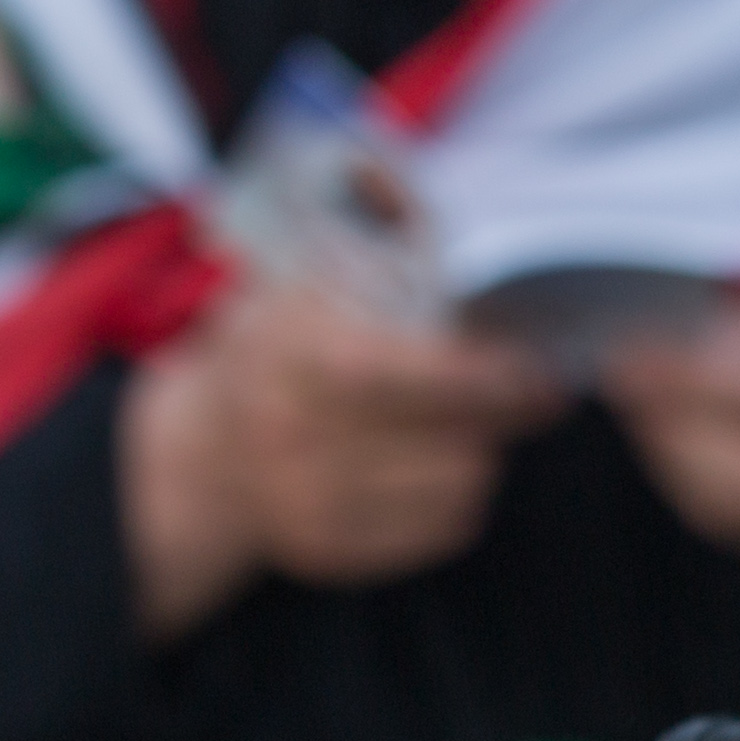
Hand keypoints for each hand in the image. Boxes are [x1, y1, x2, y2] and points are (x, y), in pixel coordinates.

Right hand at [121, 278, 567, 637]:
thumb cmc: (273, 353)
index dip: (483, 377)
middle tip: (537, 392)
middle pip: (446, 441)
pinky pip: (439, 532)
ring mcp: (306, 503)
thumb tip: (398, 186)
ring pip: (456, 489)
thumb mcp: (295, 285)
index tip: (533, 367)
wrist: (202, 456)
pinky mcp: (328, 554)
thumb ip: (360, 250)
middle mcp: (292, 437)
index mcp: (290, 358)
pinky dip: (461, 498)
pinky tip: (447, 462)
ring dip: (485, 452)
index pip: (407, 377)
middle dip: (505, 414)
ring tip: (478, 422)